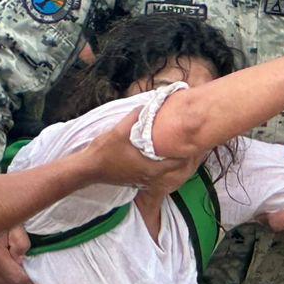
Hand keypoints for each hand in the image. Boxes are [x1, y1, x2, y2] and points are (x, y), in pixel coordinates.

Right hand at [85, 109, 200, 188]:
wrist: (89, 168)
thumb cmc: (106, 151)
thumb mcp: (120, 130)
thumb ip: (137, 117)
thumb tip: (150, 103)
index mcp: (151, 168)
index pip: (178, 162)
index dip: (188, 152)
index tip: (194, 141)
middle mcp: (150, 177)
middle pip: (175, 169)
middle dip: (183, 156)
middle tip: (189, 142)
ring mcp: (143, 181)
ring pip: (165, 173)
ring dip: (172, 162)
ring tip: (178, 148)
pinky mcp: (136, 181)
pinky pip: (156, 174)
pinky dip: (162, 165)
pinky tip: (160, 155)